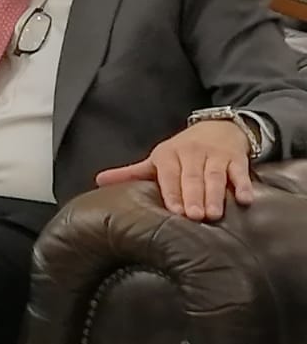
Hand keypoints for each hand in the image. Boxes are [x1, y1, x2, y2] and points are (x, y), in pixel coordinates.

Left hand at [95, 120, 255, 220]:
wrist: (217, 127)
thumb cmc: (182, 151)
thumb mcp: (157, 160)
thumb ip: (132, 173)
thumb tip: (99, 181)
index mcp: (168, 155)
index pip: (169, 175)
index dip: (172, 193)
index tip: (175, 211)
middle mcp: (191, 154)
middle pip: (192, 177)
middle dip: (193, 196)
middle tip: (194, 216)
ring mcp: (215, 156)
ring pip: (215, 176)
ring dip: (215, 194)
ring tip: (215, 214)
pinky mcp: (236, 159)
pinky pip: (240, 172)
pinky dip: (244, 185)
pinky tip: (245, 199)